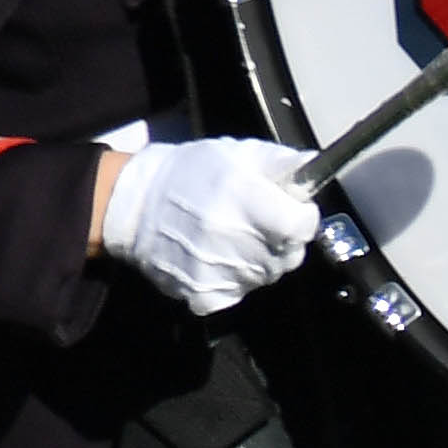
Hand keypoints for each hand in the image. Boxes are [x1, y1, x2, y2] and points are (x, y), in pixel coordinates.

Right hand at [102, 136, 322, 313]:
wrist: (134, 205)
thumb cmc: (189, 174)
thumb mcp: (237, 153)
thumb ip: (280, 163)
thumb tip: (313, 168)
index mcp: (246, 201)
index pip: (302, 226)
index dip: (302, 217)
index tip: (292, 210)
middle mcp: (235, 240)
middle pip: (290, 255)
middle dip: (285, 240)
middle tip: (261, 223)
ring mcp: (220, 272)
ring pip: (268, 276)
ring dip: (262, 259)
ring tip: (236, 237)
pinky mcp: (203, 294)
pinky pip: (238, 293)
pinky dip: (235, 279)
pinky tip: (220, 258)